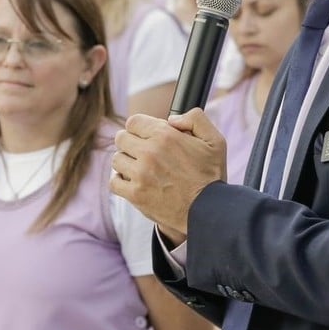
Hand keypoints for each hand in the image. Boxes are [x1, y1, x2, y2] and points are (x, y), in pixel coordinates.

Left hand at [110, 109, 225, 239]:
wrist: (208, 211)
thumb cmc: (211, 176)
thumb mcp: (214, 140)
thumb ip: (195, 119)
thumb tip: (171, 119)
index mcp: (165, 136)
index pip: (133, 122)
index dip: (140, 128)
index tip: (146, 136)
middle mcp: (149, 153)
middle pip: (121, 138)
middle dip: (131, 142)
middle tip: (143, 152)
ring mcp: (140, 174)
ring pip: (117, 159)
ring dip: (126, 162)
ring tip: (140, 168)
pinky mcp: (135, 195)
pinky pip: (114, 182)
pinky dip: (120, 181)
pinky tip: (132, 181)